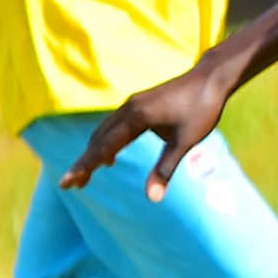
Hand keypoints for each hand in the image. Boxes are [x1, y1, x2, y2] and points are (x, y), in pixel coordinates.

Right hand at [58, 64, 234, 201]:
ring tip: (87, 174)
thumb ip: (165, 169)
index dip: (84, 167)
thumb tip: (152, 198)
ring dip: (94, 152)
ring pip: (105, 131)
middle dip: (85, 163)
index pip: (102, 147)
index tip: (66, 183)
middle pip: (98, 139)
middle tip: (73, 185)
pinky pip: (115, 125)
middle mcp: (128, 108)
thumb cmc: (201, 109)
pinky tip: (111, 155)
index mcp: (135, 117)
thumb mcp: (185, 142)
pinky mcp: (140, 103)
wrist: (211, 79)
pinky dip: (107, 142)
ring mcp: (133, 104)